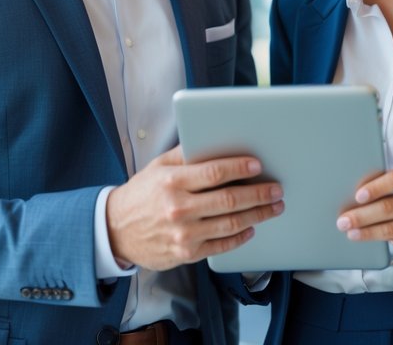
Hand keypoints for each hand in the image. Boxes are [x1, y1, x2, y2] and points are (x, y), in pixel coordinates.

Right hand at [106, 145, 283, 270]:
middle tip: (276, 189)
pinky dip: (240, 237)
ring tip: (272, 208)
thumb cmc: (141, 195)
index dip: (240, 168)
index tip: (257, 166)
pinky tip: (250, 228)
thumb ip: (185, 154)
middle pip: (229, 200)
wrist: (116, 230)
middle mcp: (178, 208)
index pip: (214, 172)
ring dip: (257, 215)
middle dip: (259, 194)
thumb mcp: (157, 167)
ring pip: (231, 224)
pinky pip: (222, 246)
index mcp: (172, 182)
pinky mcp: (186, 253)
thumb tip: (213, 139)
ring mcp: (183, 233)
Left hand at [335, 167, 392, 254]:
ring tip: (350, 232)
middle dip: (361, 216)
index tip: (358, 196)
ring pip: (391, 229)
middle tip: (343, 220)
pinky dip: (382, 240)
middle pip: (388, 208)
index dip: (375, 188)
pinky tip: (368, 238)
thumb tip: (359, 194)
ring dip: (366, 232)